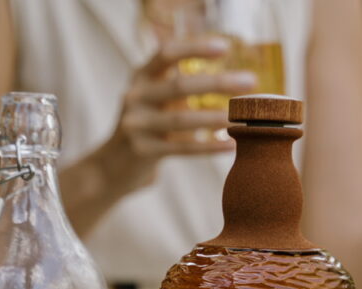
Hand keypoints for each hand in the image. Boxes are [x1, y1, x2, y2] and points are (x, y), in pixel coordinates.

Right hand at [107, 37, 257, 187]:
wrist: (111, 167)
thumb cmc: (147, 127)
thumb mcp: (156, 100)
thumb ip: (180, 87)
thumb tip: (229, 79)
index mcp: (141, 77)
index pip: (166, 53)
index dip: (194, 48)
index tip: (224, 48)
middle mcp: (135, 96)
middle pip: (178, 86)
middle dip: (217, 83)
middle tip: (250, 81)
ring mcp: (135, 125)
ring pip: (181, 120)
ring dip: (215, 117)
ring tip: (242, 117)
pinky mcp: (142, 151)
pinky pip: (182, 148)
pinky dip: (208, 146)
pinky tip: (231, 144)